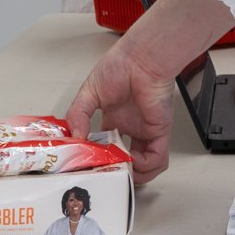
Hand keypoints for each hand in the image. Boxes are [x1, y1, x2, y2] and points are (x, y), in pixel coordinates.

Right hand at [66, 35, 178, 184]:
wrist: (140, 58)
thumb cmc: (119, 67)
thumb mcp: (88, 92)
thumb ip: (78, 114)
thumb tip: (74, 138)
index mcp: (115, 119)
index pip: (107, 148)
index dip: (99, 159)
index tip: (88, 165)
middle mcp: (131, 128)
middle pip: (126, 160)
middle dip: (117, 171)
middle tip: (104, 176)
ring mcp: (146, 132)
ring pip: (145, 166)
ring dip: (133, 174)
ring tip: (119, 172)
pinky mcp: (159, 132)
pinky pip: (157, 159)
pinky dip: (146, 167)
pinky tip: (133, 162)